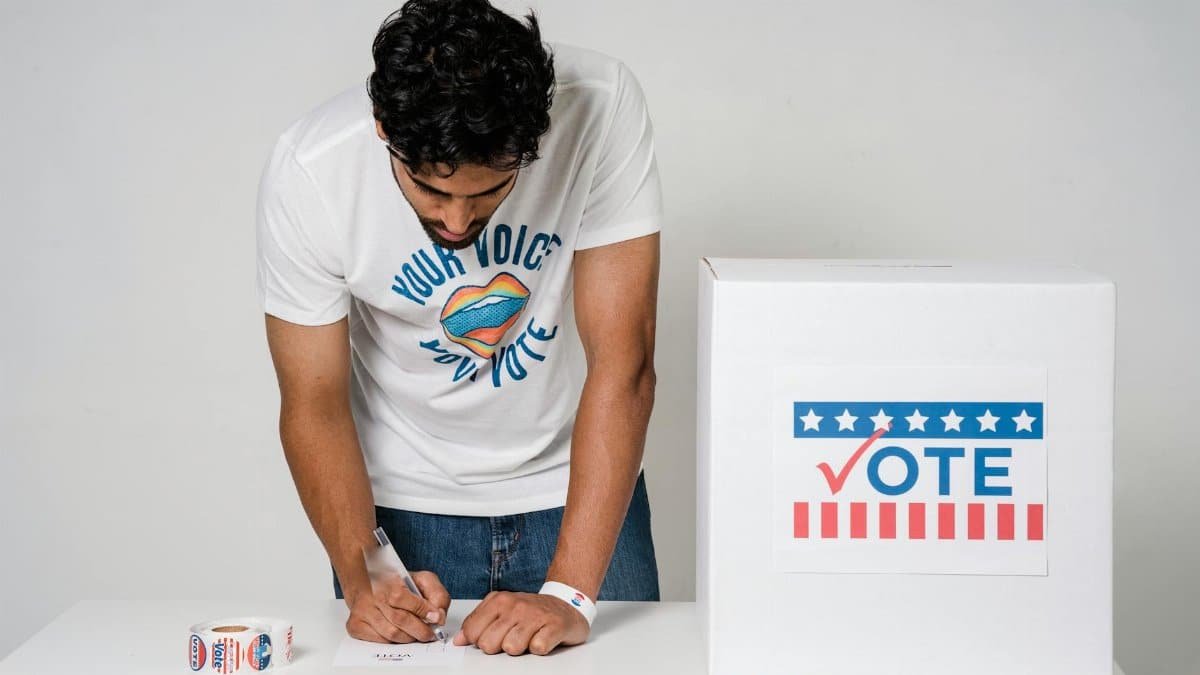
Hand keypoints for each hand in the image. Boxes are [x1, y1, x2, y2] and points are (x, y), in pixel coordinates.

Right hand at [344, 571, 449, 643]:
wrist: (366, 581)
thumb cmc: (396, 583)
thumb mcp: (421, 579)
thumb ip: (436, 594)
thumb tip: (439, 616)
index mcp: (392, 583)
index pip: (411, 602)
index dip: (426, 612)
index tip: (436, 618)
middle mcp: (375, 597)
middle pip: (402, 621)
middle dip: (421, 630)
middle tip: (430, 633)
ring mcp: (363, 612)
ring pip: (391, 634)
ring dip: (408, 638)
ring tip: (416, 634)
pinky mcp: (355, 625)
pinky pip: (379, 641)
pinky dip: (393, 642)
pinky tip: (399, 634)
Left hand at [453, 590, 589, 655]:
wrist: (567, 603)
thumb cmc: (531, 611)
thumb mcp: (501, 610)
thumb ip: (478, 622)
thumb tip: (459, 640)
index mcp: (499, 600)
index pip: (472, 631)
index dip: (480, 640)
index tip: (492, 636)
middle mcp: (515, 605)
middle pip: (489, 644)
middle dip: (499, 647)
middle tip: (513, 637)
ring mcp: (535, 615)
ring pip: (511, 648)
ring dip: (521, 648)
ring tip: (528, 637)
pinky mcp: (555, 626)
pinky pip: (537, 648)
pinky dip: (540, 648)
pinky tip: (542, 637)